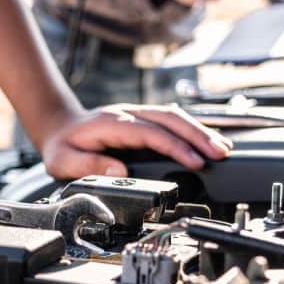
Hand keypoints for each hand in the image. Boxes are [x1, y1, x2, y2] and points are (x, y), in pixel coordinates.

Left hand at [40, 104, 232, 178]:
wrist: (60, 127)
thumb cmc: (63, 146)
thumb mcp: (63, 161)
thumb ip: (88, 166)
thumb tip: (117, 170)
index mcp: (112, 124)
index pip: (151, 133)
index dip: (175, 146)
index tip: (195, 161)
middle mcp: (129, 114)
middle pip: (170, 119)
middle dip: (198, 135)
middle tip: (220, 154)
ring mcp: (138, 114)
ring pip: (175, 117)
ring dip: (201, 131)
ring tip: (224, 149)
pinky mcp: (144, 120)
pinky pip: (172, 121)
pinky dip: (193, 130)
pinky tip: (209, 141)